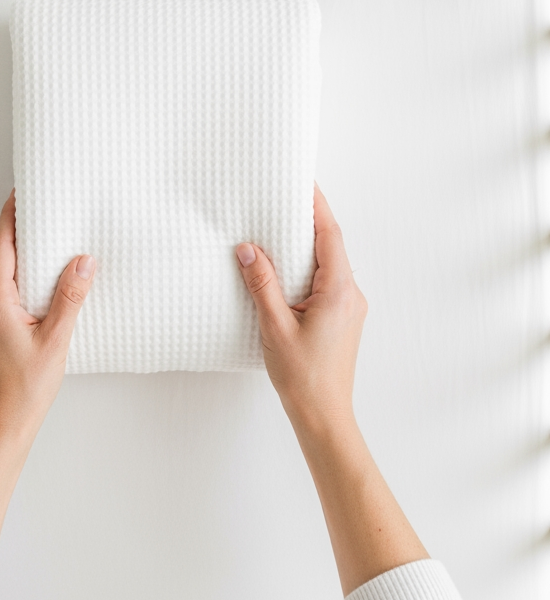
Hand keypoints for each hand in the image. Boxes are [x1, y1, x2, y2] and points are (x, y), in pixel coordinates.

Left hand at [0, 191, 95, 444]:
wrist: (2, 426)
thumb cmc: (25, 389)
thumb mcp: (56, 340)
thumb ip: (69, 298)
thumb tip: (83, 261)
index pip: (1, 245)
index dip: (10, 215)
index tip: (21, 192)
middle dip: (16, 229)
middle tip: (39, 208)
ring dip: (16, 255)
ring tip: (43, 239)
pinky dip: (15, 277)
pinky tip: (36, 282)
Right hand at [236, 185, 366, 441]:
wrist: (324, 416)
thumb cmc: (303, 377)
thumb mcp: (275, 327)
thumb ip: (262, 285)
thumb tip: (248, 249)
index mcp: (339, 291)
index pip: (330, 235)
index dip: (317, 206)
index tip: (303, 182)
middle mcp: (351, 295)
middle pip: (331, 245)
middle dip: (309, 220)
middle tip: (285, 198)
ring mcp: (349, 308)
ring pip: (330, 264)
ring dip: (308, 245)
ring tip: (281, 228)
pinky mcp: (342, 319)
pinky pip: (327, 281)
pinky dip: (308, 267)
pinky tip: (286, 270)